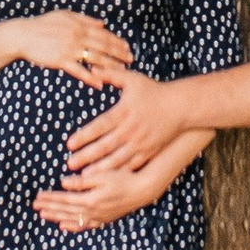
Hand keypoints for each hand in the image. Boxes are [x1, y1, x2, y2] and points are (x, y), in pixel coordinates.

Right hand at [13, 13, 133, 84]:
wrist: (24, 35)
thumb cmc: (44, 24)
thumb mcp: (65, 15)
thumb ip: (85, 19)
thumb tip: (102, 24)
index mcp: (80, 25)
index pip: (103, 34)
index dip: (117, 41)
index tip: (127, 47)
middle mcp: (77, 36)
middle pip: (103, 46)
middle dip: (119, 54)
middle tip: (131, 61)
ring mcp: (70, 49)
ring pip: (95, 58)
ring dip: (110, 66)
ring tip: (121, 72)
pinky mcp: (61, 60)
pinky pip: (79, 71)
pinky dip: (90, 77)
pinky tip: (99, 83)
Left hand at [33, 159, 170, 233]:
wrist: (142, 191)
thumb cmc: (123, 178)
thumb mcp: (102, 175)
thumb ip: (82, 181)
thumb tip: (63, 183)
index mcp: (90, 199)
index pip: (64, 199)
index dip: (50, 198)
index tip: (38, 196)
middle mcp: (92, 211)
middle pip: (65, 210)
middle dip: (49, 207)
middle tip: (34, 206)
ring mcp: (98, 217)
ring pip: (72, 219)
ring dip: (57, 217)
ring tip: (43, 215)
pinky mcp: (103, 219)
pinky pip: (85, 226)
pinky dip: (73, 226)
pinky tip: (64, 226)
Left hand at [65, 74, 189, 181]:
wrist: (180, 106)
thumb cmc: (154, 91)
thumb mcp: (132, 79)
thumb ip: (111, 74)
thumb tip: (92, 69)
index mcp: (124, 112)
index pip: (100, 126)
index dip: (84, 135)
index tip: (69, 144)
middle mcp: (131, 129)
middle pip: (105, 145)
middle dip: (87, 156)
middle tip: (70, 163)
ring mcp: (140, 143)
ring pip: (117, 159)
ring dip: (100, 168)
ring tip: (85, 176)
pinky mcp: (149, 151)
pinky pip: (133, 164)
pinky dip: (120, 172)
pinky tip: (109, 179)